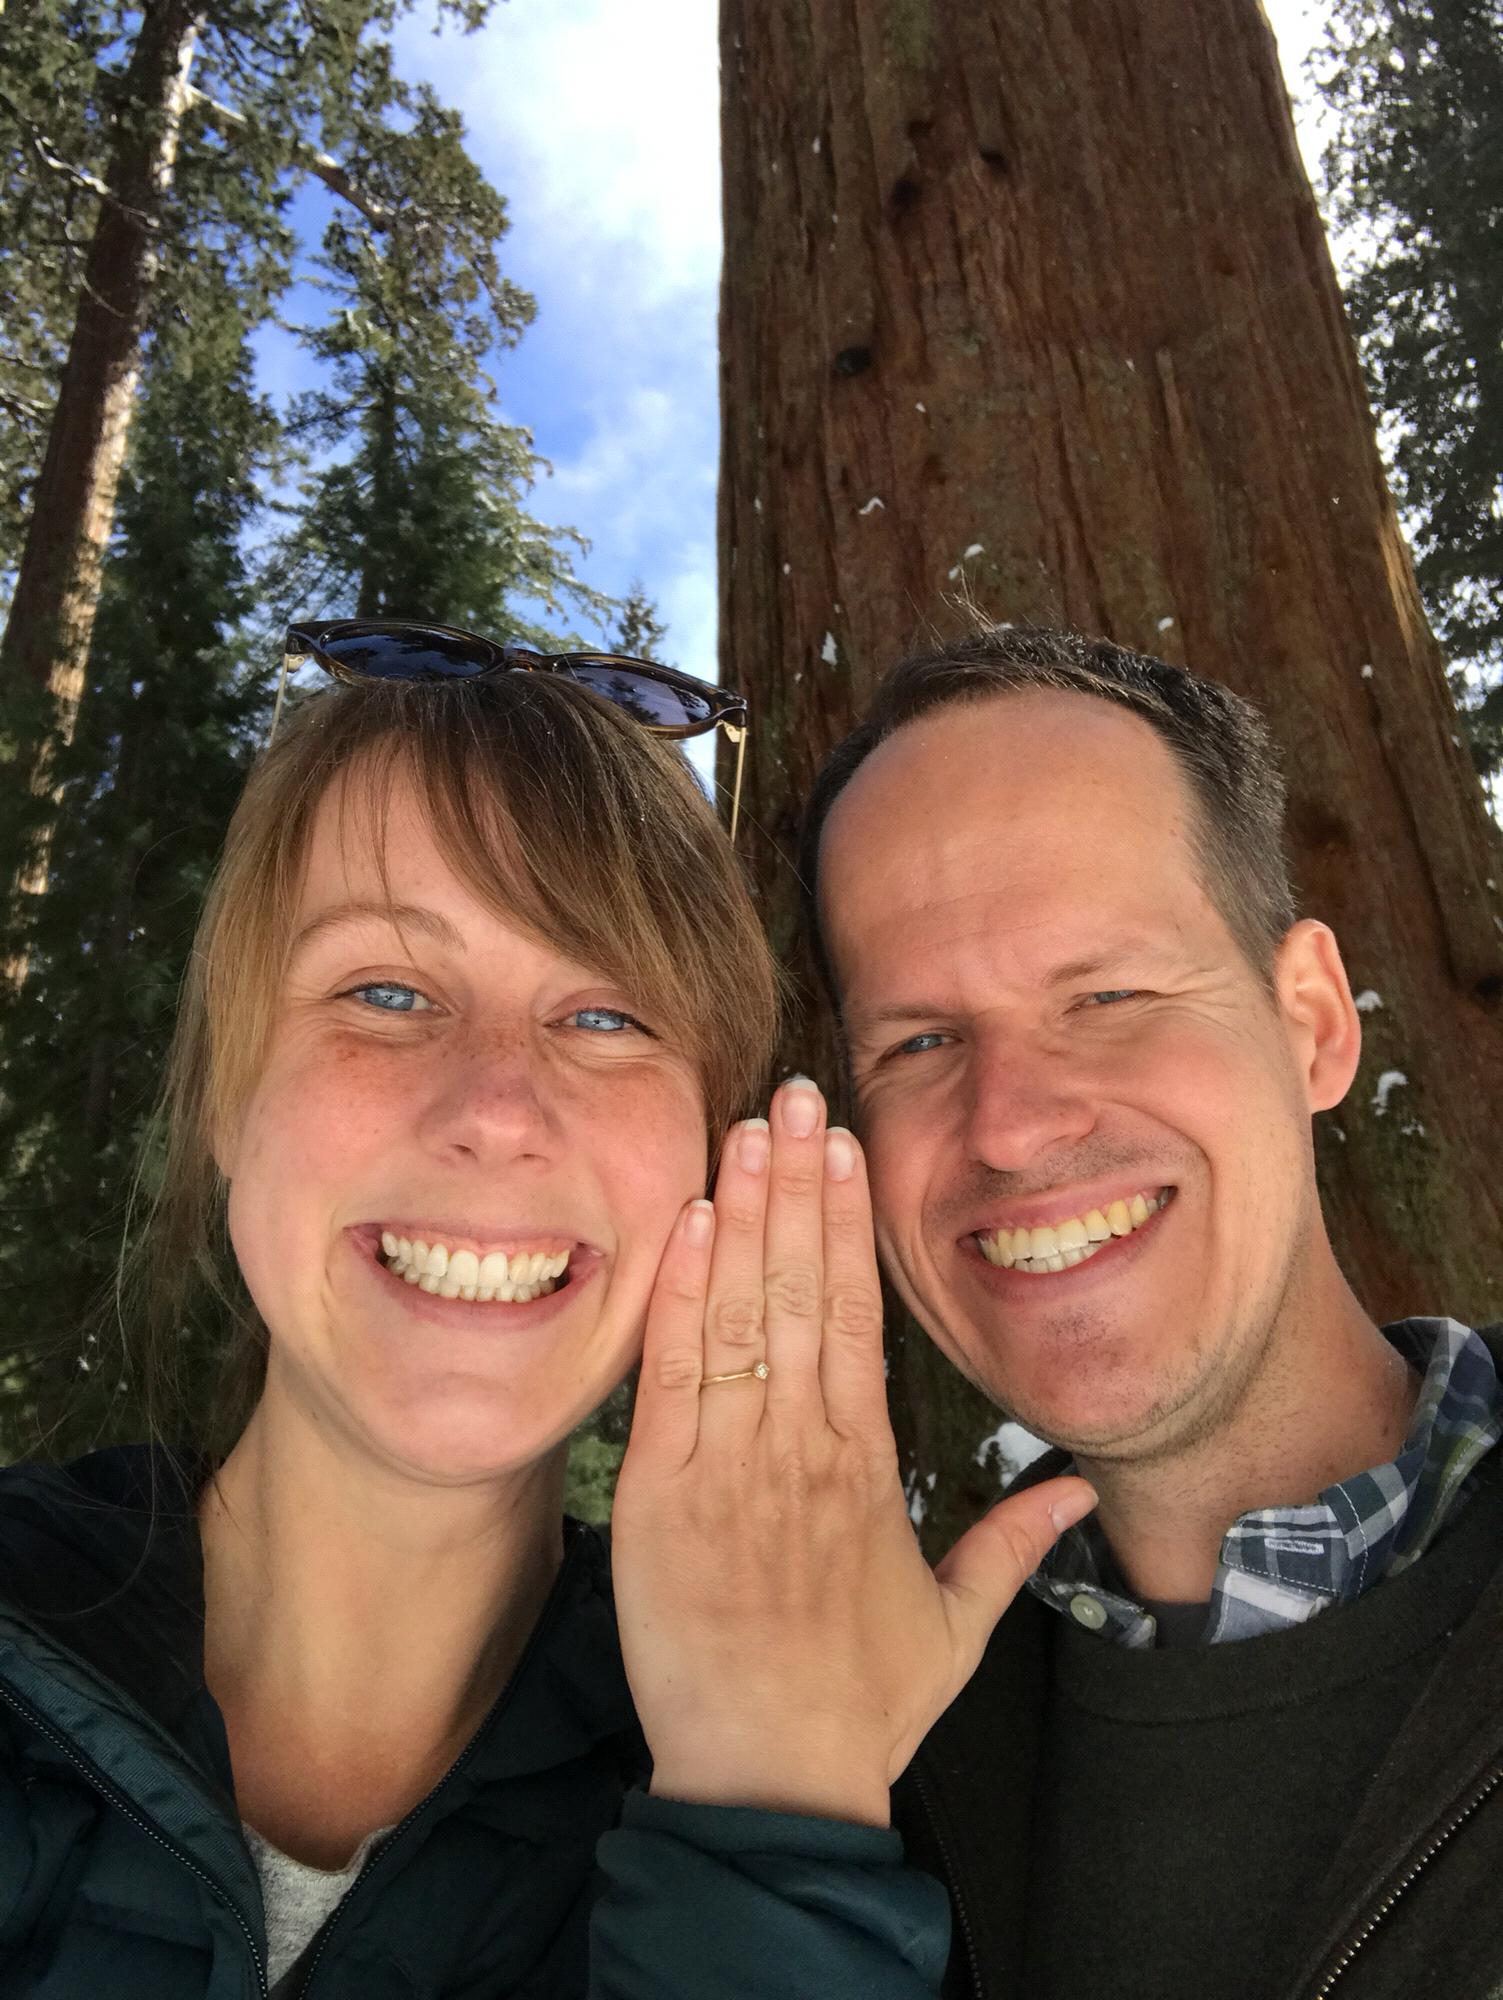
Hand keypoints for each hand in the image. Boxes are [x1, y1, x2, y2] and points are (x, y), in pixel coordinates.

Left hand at [610, 1076, 1095, 1826]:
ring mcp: (730, 1466)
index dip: (850, 1224)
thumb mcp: (954, 1627)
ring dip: (746, 1212)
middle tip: (797, 1090)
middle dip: (800, 1183)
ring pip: (741, 1314)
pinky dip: (681, 1296)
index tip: (847, 1146)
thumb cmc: (857, 1708)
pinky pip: (673, 1378)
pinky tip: (691, 1223)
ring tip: (748, 1125)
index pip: (860, 1316)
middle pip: (802, 1290)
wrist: (769, 1786)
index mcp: (866, 1466)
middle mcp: (803, 1448)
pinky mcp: (662, 1496)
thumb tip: (1080, 1492)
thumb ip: (1011, 1545)